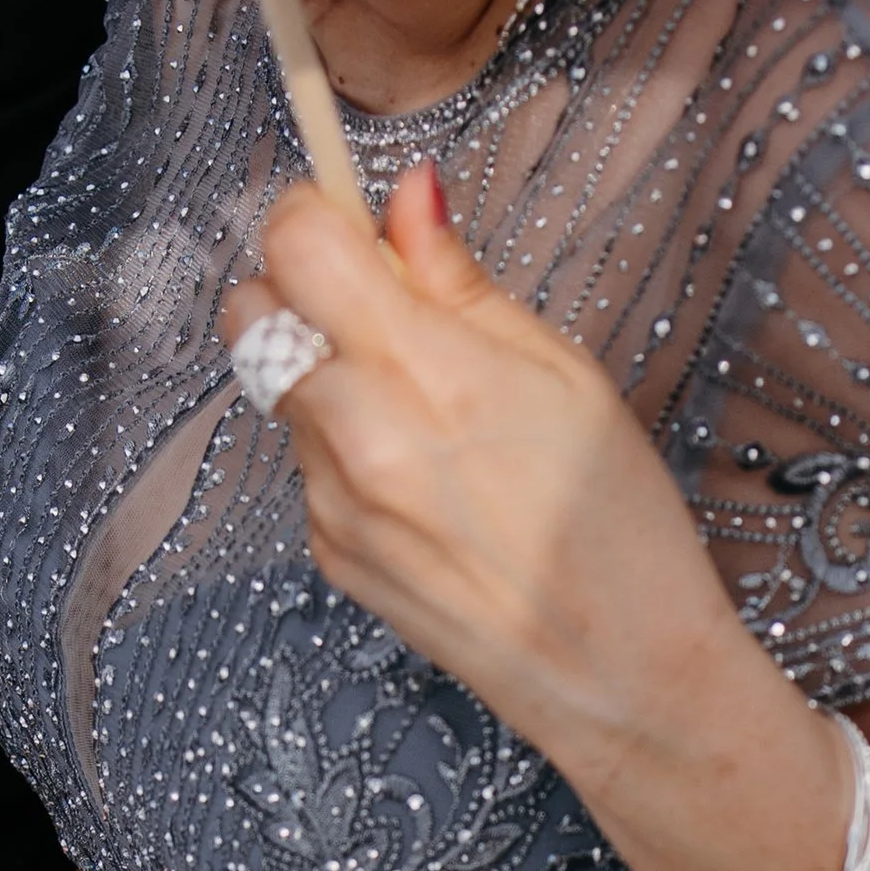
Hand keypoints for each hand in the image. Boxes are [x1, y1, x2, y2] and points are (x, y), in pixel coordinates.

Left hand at [223, 161, 726, 798]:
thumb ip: (460, 280)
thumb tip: (407, 196)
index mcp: (423, 370)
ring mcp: (330, 501)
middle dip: (298, 289)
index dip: (314, 215)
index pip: (295, 246)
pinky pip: (308, 464)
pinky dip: (346, 449)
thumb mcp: (562, 371)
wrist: (617, 674)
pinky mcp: (327, 552)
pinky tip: (428, 483)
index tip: (350, 220)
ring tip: (430, 416)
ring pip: (279, 390)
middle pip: (252, 311)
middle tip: (377, 309)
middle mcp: (356, 435)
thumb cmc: (616, 521)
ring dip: (328, 374)